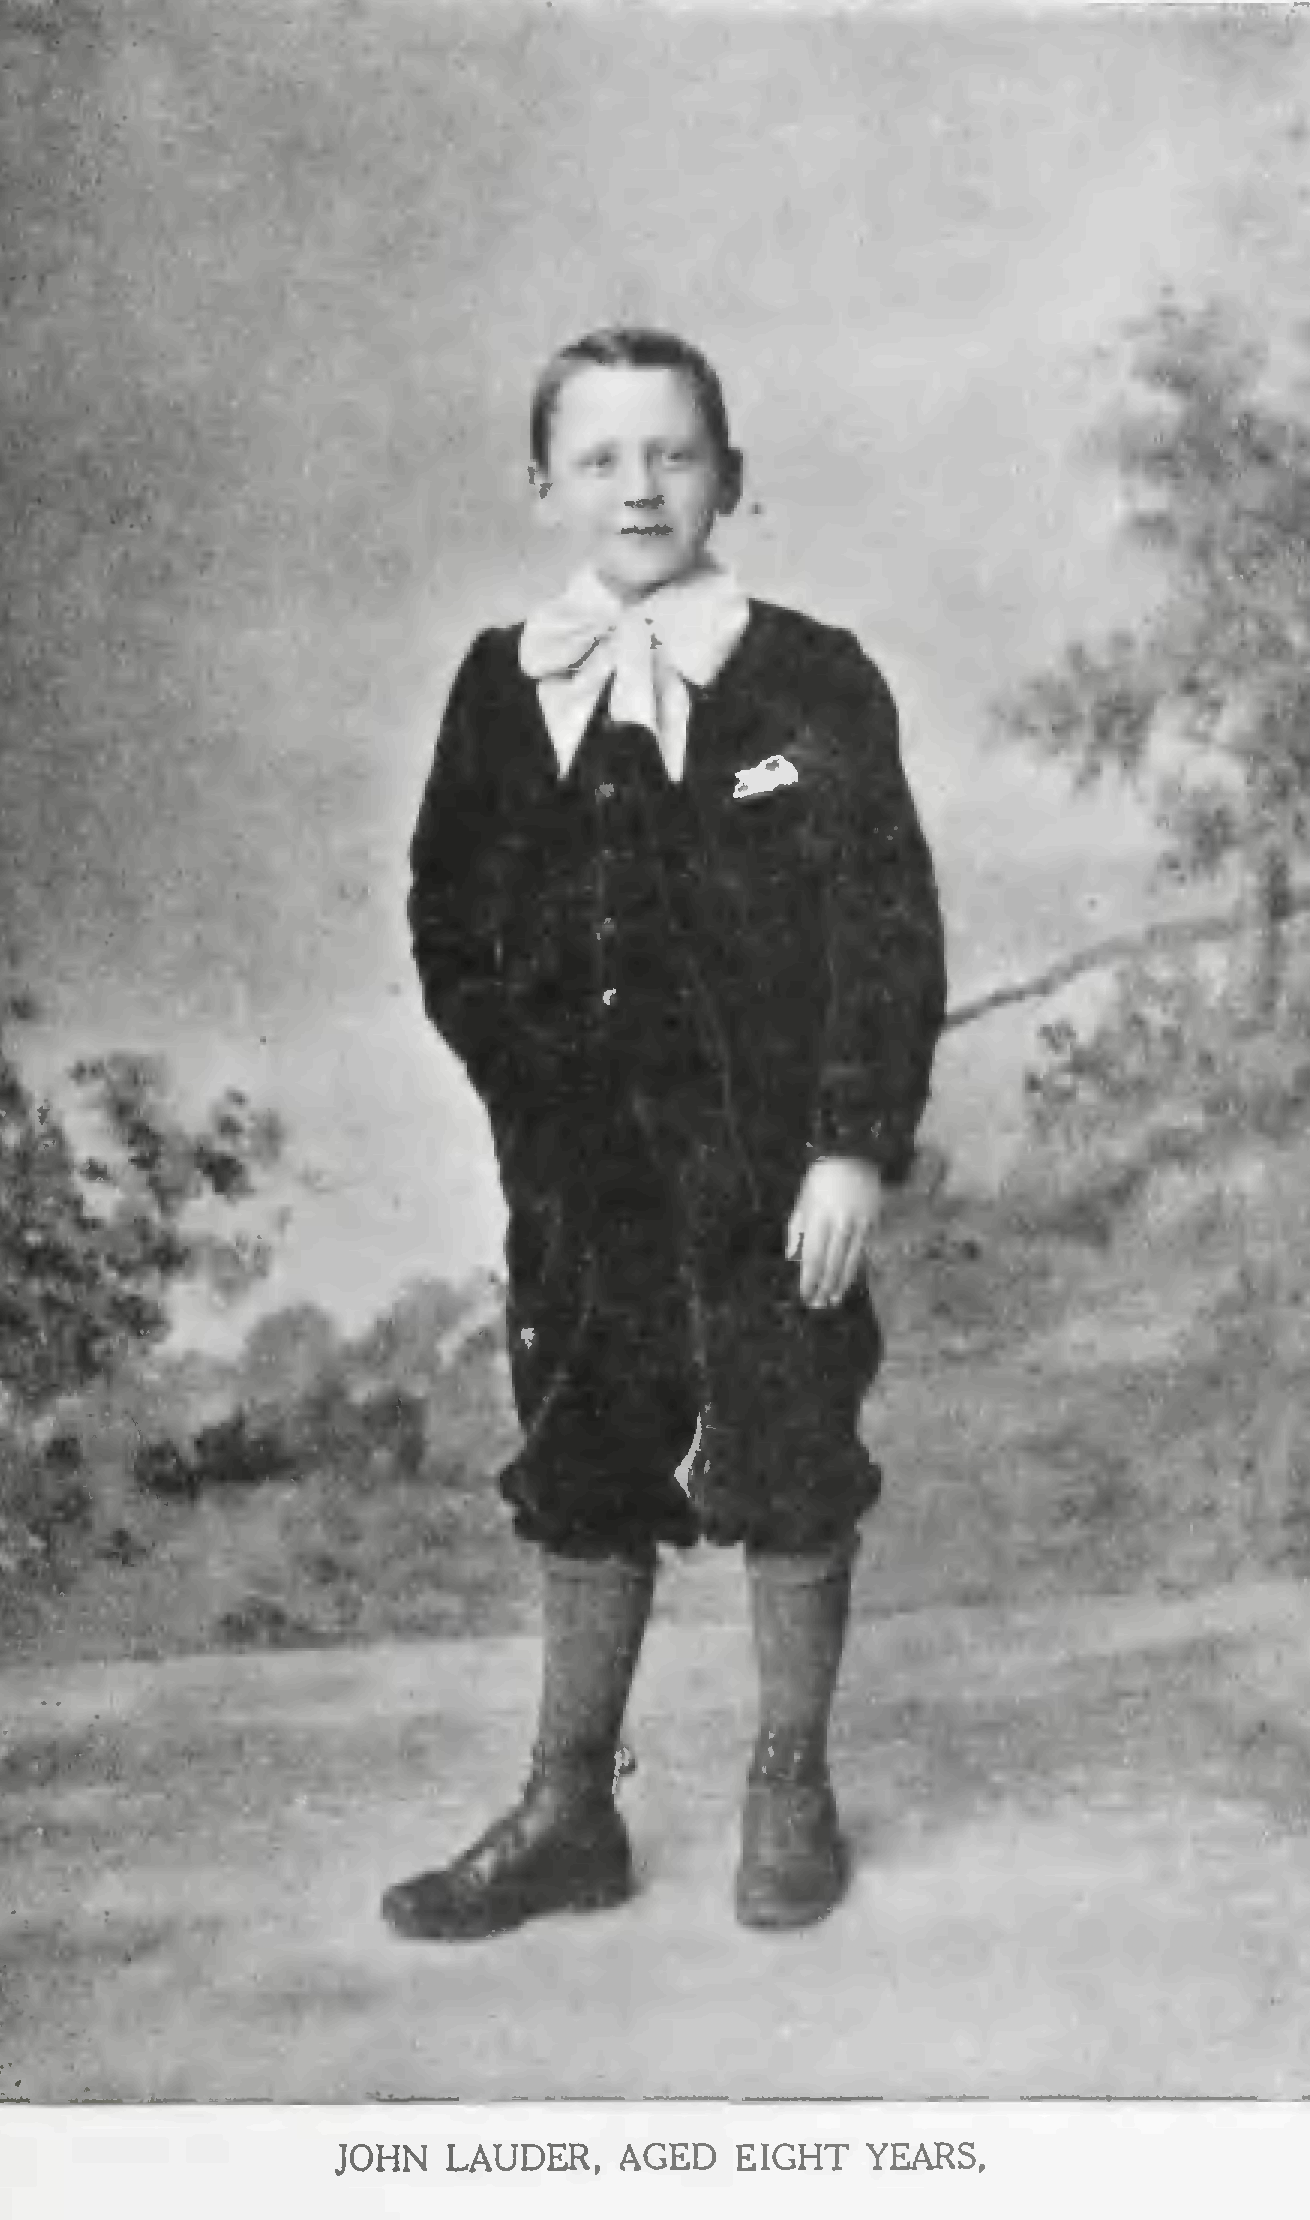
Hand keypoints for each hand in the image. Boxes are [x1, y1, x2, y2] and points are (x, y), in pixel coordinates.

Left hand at [785, 1157, 882, 1308]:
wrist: (853, 1154)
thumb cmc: (821, 1179)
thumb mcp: (802, 1201)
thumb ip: (796, 1230)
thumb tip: (792, 1258)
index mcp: (817, 1216)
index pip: (812, 1256)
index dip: (808, 1279)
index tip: (805, 1296)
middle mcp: (839, 1222)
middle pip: (831, 1262)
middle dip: (824, 1286)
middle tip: (819, 1305)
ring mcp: (858, 1222)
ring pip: (849, 1260)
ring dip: (841, 1283)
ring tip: (834, 1299)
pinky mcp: (872, 1221)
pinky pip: (862, 1249)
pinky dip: (855, 1267)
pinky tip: (850, 1280)